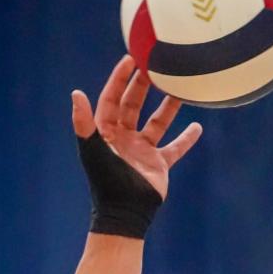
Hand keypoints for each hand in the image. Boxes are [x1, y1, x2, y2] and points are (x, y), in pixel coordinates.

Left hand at [72, 54, 202, 201]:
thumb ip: (84, 124)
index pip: (111, 100)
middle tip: (157, 65)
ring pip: (157, 122)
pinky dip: (186, 138)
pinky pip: (174, 147)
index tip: (130, 59)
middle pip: (133, 105)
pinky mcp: (158, 165)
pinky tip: (197, 126)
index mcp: (106, 134)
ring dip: (168, 106)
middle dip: (143, 85)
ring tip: (181, 87)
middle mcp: (123, 139)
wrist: (125, 214)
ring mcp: (141, 152)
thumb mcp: (94, 150)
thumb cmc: (107, 182)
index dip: (119, 79)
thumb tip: (75, 94)